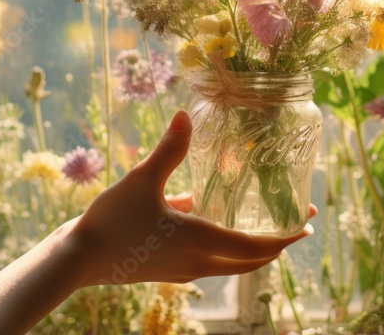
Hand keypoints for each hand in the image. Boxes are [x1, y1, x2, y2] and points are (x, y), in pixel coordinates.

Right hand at [64, 111, 314, 286]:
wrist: (78, 260)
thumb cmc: (110, 221)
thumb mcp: (141, 180)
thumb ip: (169, 149)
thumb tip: (186, 115)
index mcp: (197, 240)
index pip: (254, 246)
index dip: (284, 237)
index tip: (306, 224)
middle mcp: (197, 261)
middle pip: (250, 262)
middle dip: (278, 244)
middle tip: (298, 225)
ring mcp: (183, 269)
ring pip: (232, 264)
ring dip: (254, 249)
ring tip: (268, 225)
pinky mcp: (169, 269)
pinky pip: (210, 260)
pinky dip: (227, 248)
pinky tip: (217, 220)